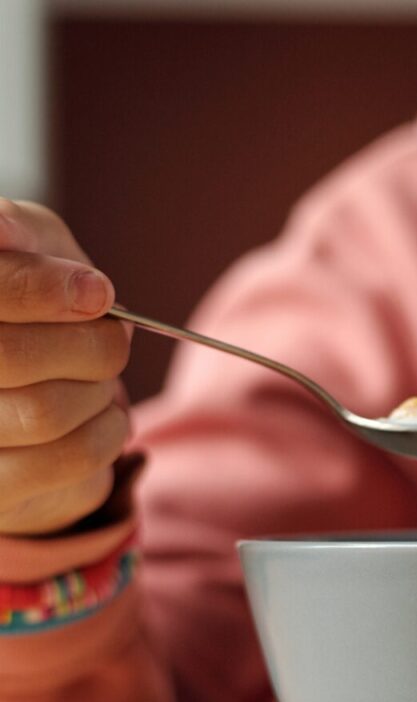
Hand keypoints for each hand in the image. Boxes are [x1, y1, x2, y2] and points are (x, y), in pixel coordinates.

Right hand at [0, 198, 131, 535]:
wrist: (31, 387)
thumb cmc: (29, 302)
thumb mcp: (26, 246)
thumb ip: (16, 234)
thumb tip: (0, 230)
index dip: (41, 292)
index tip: (99, 294)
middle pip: (9, 357)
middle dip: (89, 344)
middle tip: (113, 337)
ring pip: (45, 413)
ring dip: (100, 391)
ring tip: (100, 380)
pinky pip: (68, 462)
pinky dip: (108, 435)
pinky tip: (103, 419)